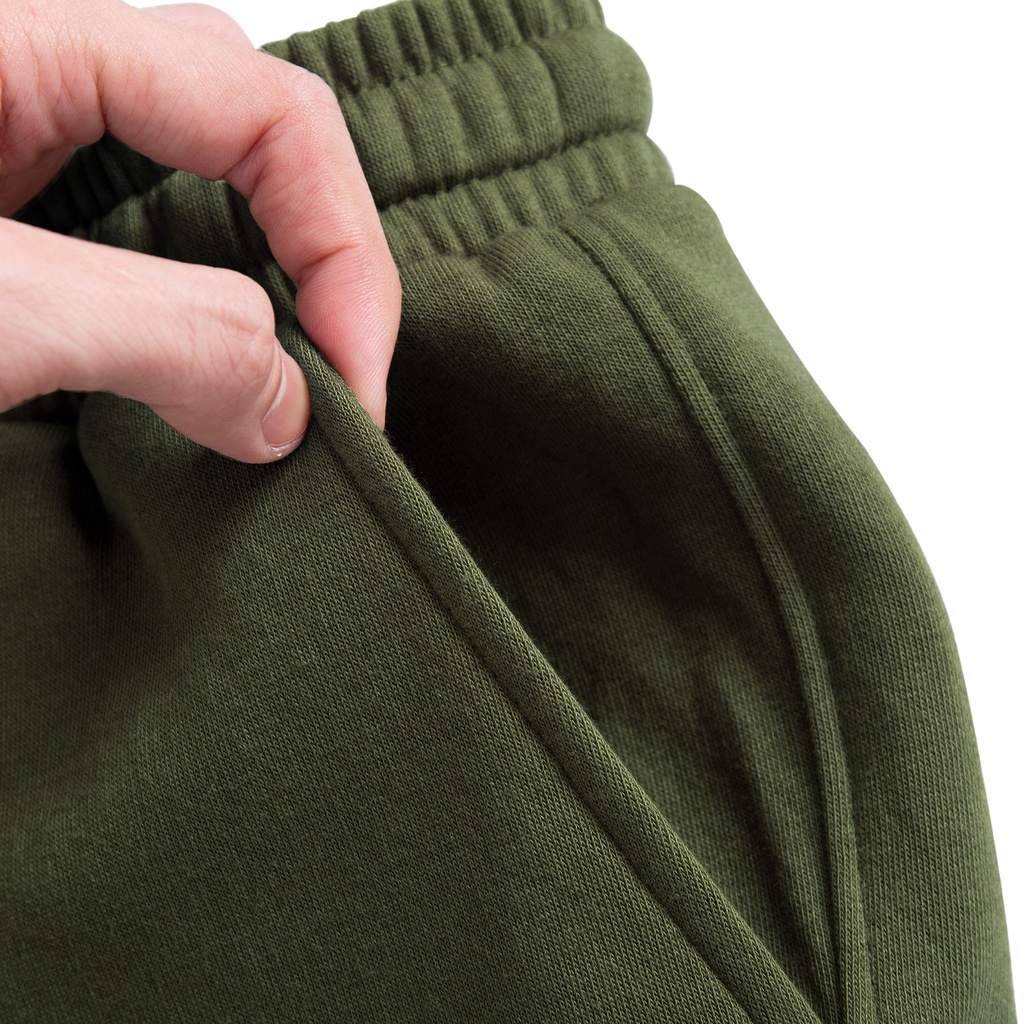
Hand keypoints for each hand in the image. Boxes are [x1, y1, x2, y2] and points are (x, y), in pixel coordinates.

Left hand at [0, 0, 400, 460]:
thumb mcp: (3, 312)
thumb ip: (166, 335)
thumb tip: (288, 405)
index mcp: (19, 41)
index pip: (264, 108)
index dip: (344, 252)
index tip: (357, 386)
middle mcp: (24, 82)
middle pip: (247, 132)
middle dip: (323, 260)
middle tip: (344, 382)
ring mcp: (5, 160)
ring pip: (194, 190)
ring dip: (267, 285)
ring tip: (294, 383)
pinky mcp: (3, 245)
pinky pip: (134, 253)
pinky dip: (195, 316)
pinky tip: (204, 372)